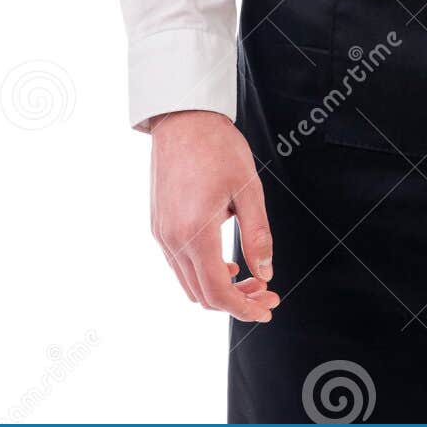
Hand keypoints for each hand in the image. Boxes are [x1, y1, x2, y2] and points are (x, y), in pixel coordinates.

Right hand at [149, 110, 279, 322]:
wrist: (183, 118)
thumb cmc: (217, 147)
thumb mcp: (249, 189)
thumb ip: (258, 235)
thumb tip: (266, 273)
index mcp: (196, 232)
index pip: (218, 292)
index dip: (245, 308)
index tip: (268, 308)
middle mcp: (172, 239)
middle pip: (201, 295)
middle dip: (236, 301)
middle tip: (266, 292)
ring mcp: (161, 233)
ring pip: (188, 283)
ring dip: (218, 288)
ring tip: (249, 276)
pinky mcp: (158, 225)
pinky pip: (178, 265)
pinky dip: (202, 273)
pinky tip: (224, 260)